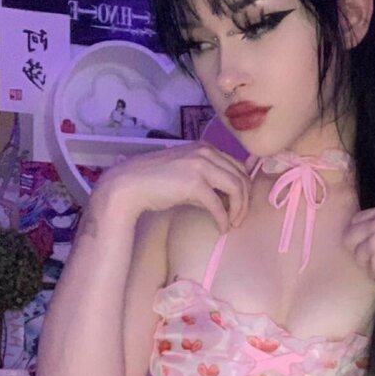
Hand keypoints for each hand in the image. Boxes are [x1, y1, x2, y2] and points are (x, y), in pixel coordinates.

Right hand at [95, 142, 251, 232]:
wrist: (129, 185)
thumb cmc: (155, 181)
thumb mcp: (185, 174)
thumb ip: (206, 181)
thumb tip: (226, 200)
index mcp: (205, 148)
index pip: (237, 166)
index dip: (243, 187)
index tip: (239, 205)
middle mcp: (206, 152)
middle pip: (241, 177)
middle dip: (245, 200)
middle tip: (239, 218)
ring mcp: (201, 166)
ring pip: (236, 189)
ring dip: (238, 210)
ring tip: (232, 224)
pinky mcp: (195, 184)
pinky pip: (218, 205)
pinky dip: (223, 219)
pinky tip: (221, 228)